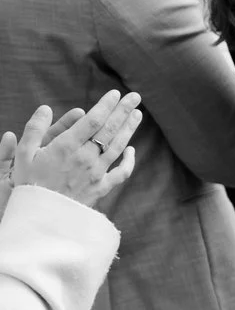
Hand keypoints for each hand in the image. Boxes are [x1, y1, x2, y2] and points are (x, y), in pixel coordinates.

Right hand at [2, 91, 142, 208]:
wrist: (41, 215)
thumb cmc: (28, 183)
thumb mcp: (24, 154)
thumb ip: (34, 129)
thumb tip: (46, 109)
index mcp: (67, 147)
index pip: (93, 120)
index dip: (106, 105)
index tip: (115, 94)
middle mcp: (86, 158)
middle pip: (110, 130)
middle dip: (123, 111)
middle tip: (135, 97)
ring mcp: (97, 173)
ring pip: (118, 147)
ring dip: (129, 129)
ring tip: (137, 114)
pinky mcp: (101, 188)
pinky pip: (120, 173)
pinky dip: (129, 161)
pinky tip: (132, 150)